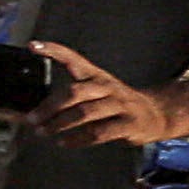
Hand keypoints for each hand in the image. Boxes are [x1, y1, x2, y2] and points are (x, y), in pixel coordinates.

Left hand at [20, 47, 179, 149]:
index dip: (54, 50)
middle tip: (32, 119)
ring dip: (60, 124)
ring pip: (85, 113)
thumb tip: (32, 110)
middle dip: (50, 106)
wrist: (156, 113)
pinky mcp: (129, 124)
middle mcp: (106, 86)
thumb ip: (69, 96)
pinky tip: (64, 142)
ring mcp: (120, 105)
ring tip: (43, 132)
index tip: (33, 46)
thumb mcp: (97, 91)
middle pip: (74, 92)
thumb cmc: (116, 103)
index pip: (73, 58)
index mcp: (96, 75)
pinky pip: (100, 132)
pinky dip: (79, 139)